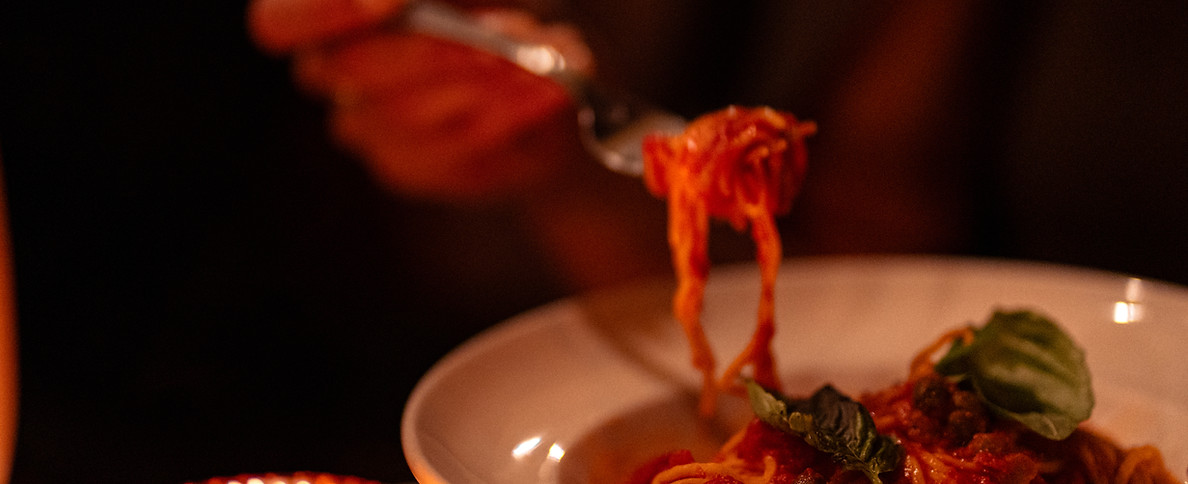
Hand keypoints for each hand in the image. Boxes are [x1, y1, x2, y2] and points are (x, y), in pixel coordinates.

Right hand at [248, 0, 593, 201]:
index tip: (382, 4)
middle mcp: (329, 68)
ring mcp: (366, 125)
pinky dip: (509, 117)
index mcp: (324, 13)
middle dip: (432, 52)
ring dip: (485, 84)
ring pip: (408, 116)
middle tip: (492, 46)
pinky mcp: (409, 167)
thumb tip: (382, 3)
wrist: (539, 62)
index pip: (280, 24)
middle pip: (353, 69)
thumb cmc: (487, 1)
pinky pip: (451, 153)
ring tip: (545, 58)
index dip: (321, 13)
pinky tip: (547, 90)